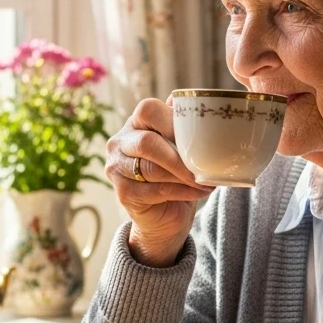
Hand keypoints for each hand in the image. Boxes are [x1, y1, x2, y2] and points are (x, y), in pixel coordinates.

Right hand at [104, 95, 213, 259]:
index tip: (196, 137)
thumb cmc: (175, 174)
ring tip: (205, 181)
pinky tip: (198, 192)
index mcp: (135, 123)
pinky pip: (157, 190)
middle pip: (147, 142)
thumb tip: (206, 107)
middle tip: (203, 167)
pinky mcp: (123, 194)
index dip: (172, 121)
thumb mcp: (180, 146)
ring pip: (152, 169)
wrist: (164, 215)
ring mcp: (116, 169)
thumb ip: (184, 127)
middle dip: (179, 157)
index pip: (148, 110)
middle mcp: (119, 143)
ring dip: (183, 176)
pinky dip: (183, 192)